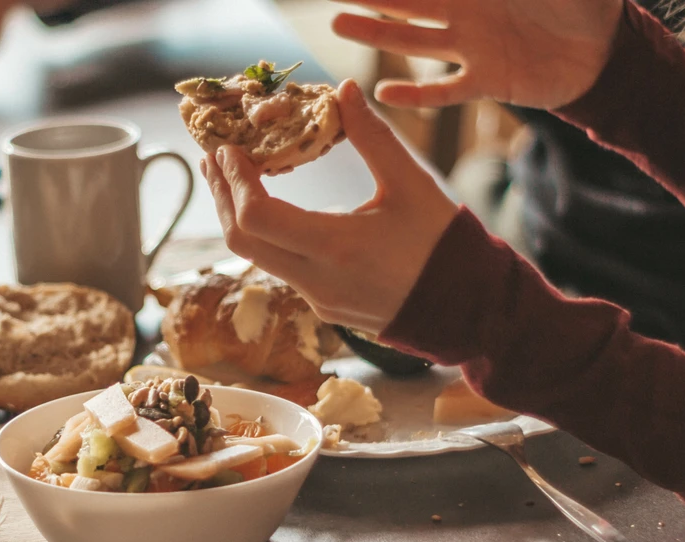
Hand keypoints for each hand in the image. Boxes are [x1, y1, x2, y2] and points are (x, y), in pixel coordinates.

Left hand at [202, 80, 458, 333]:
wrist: (469, 309)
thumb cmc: (444, 243)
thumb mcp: (412, 183)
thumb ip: (373, 136)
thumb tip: (344, 90)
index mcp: (335, 247)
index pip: (257, 216)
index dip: (234, 181)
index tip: (227, 149)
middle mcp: (316, 280)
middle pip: (242, 240)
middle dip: (223, 196)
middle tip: (215, 159)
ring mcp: (317, 300)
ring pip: (258, 257)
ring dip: (240, 216)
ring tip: (234, 179)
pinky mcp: (323, 307)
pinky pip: (281, 269)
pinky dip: (265, 236)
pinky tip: (270, 210)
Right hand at [330, 0, 623, 108]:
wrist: (609, 51)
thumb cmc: (588, 2)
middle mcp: (468, 12)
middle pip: (409, 1)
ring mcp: (474, 47)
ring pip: (414, 39)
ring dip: (377, 32)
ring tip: (339, 22)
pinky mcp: (488, 81)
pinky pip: (446, 89)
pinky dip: (418, 93)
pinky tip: (387, 93)